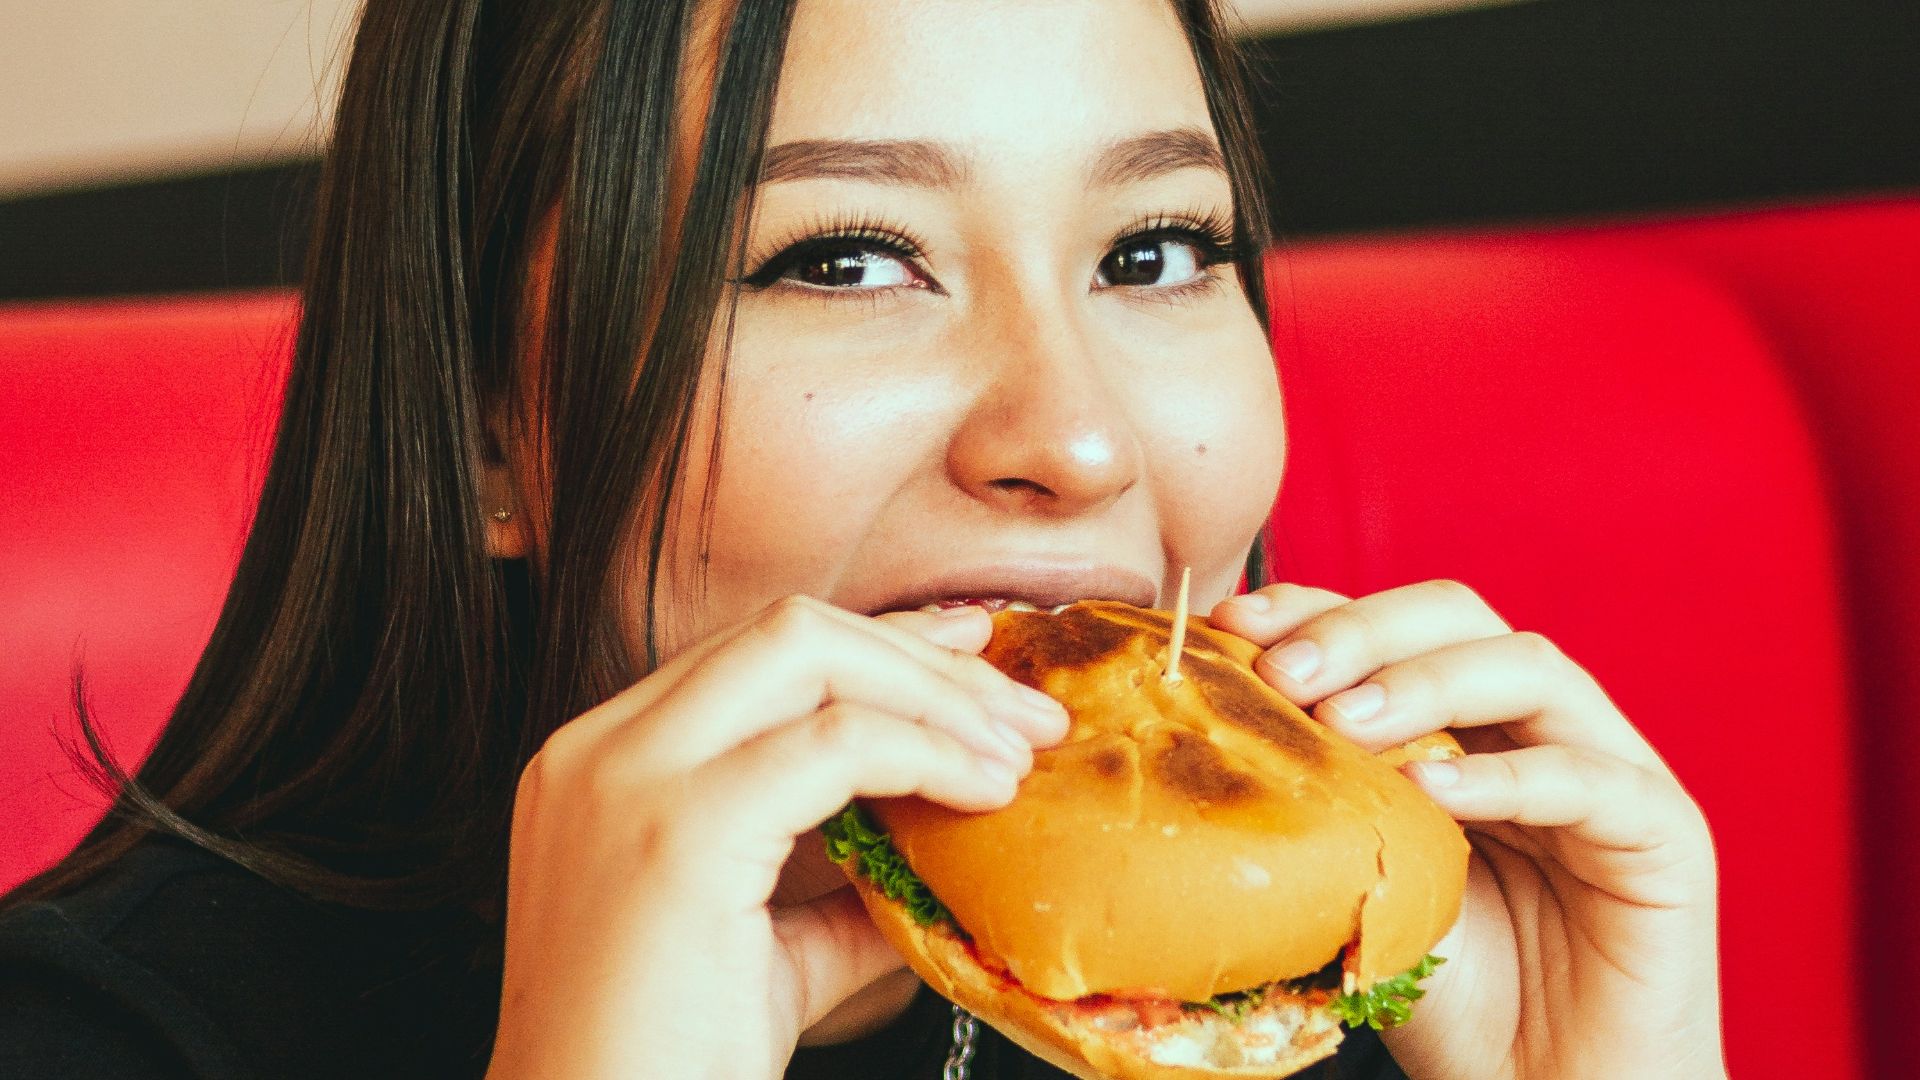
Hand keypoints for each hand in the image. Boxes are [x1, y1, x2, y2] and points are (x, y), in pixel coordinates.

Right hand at [484, 596, 1068, 1079]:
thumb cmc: (666, 1070)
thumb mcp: (763, 954)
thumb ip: (837, 891)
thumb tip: (932, 860)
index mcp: (601, 767)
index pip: (755, 657)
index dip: (876, 645)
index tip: (967, 657)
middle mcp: (597, 752)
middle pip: (785, 632)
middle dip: (922, 655)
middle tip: (1021, 710)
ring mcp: (625, 779)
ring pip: (808, 652)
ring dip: (937, 695)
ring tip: (1017, 751)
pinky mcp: (678, 829)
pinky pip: (836, 742)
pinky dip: (928, 752)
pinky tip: (983, 793)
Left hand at [1211, 581, 1725, 1079]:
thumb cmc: (1452, 994)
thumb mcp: (1361, 878)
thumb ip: (1322, 798)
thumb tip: (1210, 726)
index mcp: (1467, 721)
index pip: (1391, 628)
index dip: (1315, 610)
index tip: (1232, 623)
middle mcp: (1539, 726)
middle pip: (1459, 617)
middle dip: (1362, 631)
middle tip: (1285, 675)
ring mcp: (1609, 770)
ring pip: (1528, 669)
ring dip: (1423, 682)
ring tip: (1343, 722)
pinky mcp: (1665, 834)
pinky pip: (1589, 779)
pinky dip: (1503, 776)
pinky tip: (1428, 789)